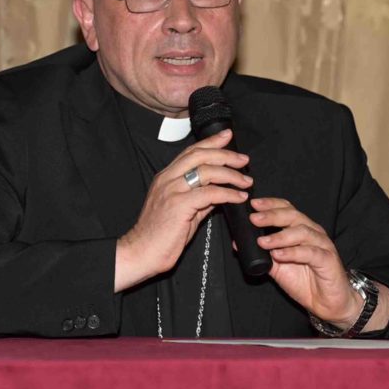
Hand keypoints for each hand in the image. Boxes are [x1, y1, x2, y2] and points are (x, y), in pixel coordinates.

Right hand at [114, 129, 252, 291]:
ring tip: (246, 181)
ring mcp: (172, 190)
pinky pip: (210, 193)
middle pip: (200, 155)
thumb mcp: (182, 211)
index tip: (227, 136)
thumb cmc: (160, 235)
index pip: (190, 152)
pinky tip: (239, 198)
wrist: (142, 252)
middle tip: (243, 159)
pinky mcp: (179, 205)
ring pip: (207, 171)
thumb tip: (219, 192)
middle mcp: (168, 179)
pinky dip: (228, 194)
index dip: (210, 142)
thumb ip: (199, 199)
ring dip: (231, 175)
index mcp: (166, 177)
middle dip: (225, 154)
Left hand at [250, 197, 388, 330]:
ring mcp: (322, 244)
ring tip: (263, 241)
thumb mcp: (277, 266)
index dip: (270, 204)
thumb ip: (261, 253)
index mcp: (300, 229)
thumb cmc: (305, 281)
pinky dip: (292, 252)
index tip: (253, 204)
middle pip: (292, 216)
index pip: (286, 209)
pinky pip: (310, 252)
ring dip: (280, 235)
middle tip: (254, 219)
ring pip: (301, 232)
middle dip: (271, 215)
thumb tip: (237, 243)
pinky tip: (279, 254)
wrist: (327, 302)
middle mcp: (312, 232)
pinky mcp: (328, 259)